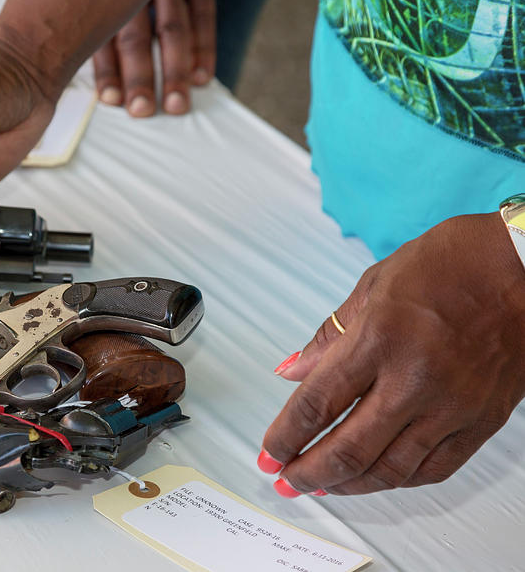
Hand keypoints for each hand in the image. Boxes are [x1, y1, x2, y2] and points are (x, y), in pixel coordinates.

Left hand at [92, 0, 216, 116]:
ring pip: (171, 27)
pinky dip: (203, 46)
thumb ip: (99, 18)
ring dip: (174, 70)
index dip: (106, 68)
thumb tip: (88, 69)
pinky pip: (203, 10)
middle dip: (138, 76)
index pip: (102, 32)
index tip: (111, 100)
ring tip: (176, 105)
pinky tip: (201, 77)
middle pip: (134, 33)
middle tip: (141, 111)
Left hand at [259, 213, 524, 496]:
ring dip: (348, 485)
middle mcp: (415, 379)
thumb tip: (292, 372)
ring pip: (390, 469)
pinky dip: (398, 480)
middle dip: (308, 472)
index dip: (285, 436)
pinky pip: (434, 468)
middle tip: (286, 479)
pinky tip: (376, 477)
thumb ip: (330, 336)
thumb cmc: (452, 264)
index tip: (269, 451)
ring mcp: (451, 405)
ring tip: (323, 485)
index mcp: (379, 339)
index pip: (317, 404)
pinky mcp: (481, 421)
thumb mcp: (373, 285)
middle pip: (348, 448)